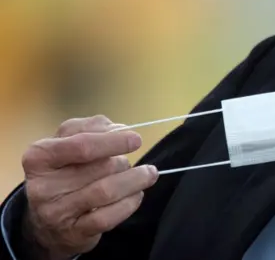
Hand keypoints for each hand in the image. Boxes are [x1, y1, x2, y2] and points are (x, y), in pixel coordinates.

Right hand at [21, 115, 158, 258]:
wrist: (47, 221)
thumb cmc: (63, 171)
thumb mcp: (68, 142)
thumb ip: (93, 128)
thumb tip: (120, 130)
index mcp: (39, 156)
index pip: (82, 145)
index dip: (113, 141)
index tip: (136, 140)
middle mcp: (42, 186)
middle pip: (100, 168)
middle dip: (122, 162)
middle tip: (128, 163)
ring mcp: (56, 213)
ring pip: (107, 191)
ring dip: (134, 180)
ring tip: (147, 175)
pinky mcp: (72, 233)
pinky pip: (109, 216)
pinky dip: (130, 203)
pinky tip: (137, 194)